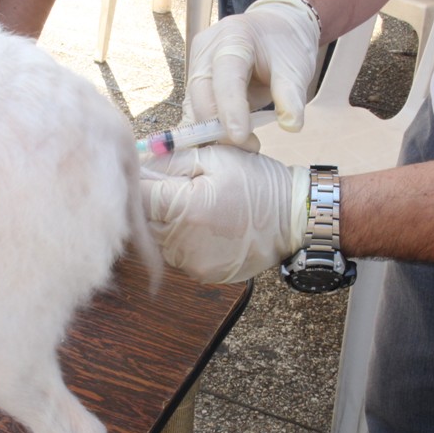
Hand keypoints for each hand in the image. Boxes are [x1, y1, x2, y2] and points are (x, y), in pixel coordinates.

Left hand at [140, 145, 309, 282]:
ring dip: (168, 223)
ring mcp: (192, 264)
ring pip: (159, 239)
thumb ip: (171, 160)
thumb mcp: (215, 158)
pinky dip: (184, 241)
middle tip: (181, 189)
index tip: (151, 174)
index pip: (137, 197)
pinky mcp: (202, 275)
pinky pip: (177, 255)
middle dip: (155, 203)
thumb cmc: (258, 183)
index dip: (141, 182)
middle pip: (144, 221)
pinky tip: (206, 227)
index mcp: (184, 209)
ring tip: (198, 208)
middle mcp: (183, 243)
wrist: (295, 218)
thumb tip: (138, 163)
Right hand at [184, 0, 320, 146]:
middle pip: (202, 94)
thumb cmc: (283, 47)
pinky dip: (207, 129)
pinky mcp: (193, 82)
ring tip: (243, 146)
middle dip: (220, 127)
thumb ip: (291, 95)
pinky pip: (194, 110)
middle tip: (249, 146)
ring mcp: (196, 65)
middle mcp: (206, 49)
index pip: (226, 77)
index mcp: (233, 37)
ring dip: (212, 132)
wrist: (273, 31)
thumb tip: (291, 125)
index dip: (230, 108)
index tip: (239, 137)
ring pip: (193, 106)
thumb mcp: (295, 67)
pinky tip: (224, 143)